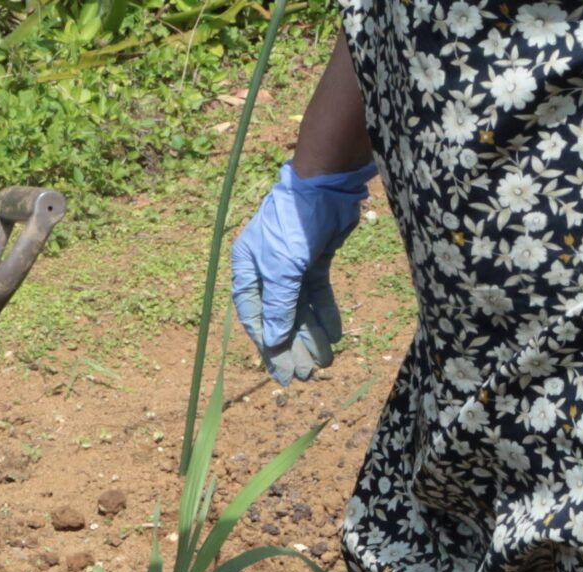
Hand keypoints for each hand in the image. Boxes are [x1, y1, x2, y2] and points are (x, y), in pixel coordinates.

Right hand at [231, 161, 374, 384]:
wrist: (325, 185)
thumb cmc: (294, 223)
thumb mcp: (283, 268)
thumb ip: (279, 305)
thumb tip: (275, 341)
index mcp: (247, 270)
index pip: (255, 316)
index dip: (268, 345)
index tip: (280, 372)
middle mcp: (267, 270)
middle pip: (279, 317)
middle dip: (292, 346)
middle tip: (304, 376)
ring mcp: (291, 266)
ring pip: (301, 309)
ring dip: (311, 335)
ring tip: (323, 363)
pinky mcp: (315, 260)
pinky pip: (318, 295)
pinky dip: (326, 314)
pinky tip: (335, 336)